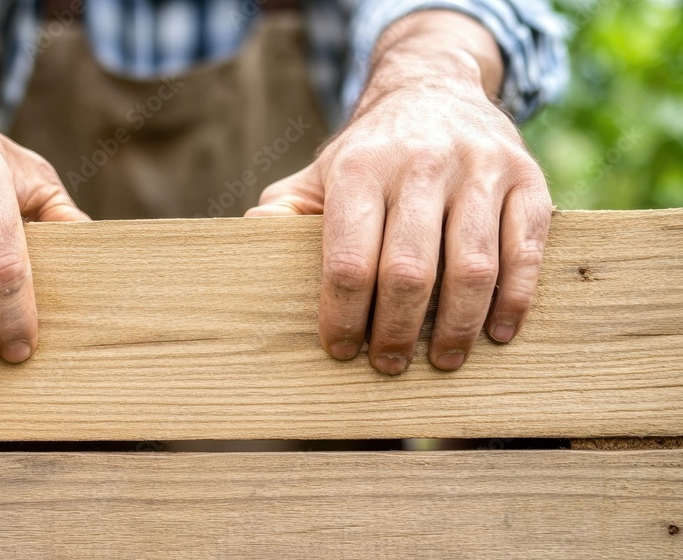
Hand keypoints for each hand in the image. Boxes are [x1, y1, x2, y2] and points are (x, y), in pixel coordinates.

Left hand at [246, 11, 551, 373]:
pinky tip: (496, 333)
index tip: (340, 349)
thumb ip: (285, 211)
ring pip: (472, 267)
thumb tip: (249, 241)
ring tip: (443, 361)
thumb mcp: (320, 172)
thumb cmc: (370, 152)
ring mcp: (479, 169)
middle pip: (409, 271)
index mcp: (360, 169)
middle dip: (396, 331)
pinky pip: (524, 249)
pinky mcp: (528, 178)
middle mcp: (420, 165)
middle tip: (389, 364)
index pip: (348, 259)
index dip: (342, 315)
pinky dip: (514, 299)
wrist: (435, 89)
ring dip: (457, 327)